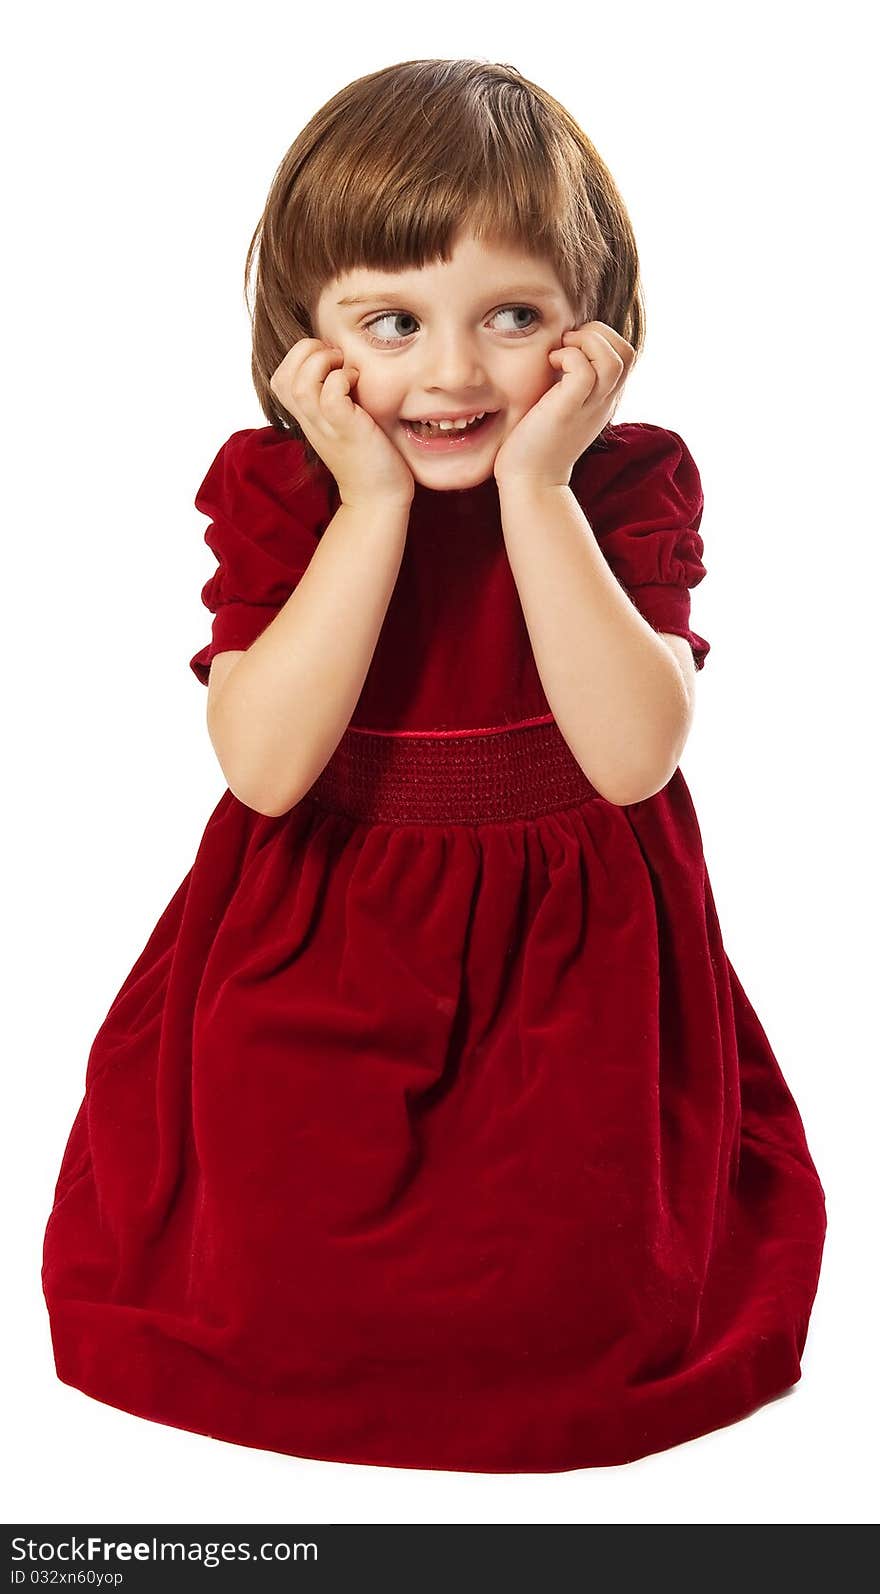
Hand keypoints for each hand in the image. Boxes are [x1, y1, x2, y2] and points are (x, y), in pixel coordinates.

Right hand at [270, 339, 414, 508]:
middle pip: (281, 376)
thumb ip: (331, 397)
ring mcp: (326, 426)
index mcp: (306, 417)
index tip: (329, 361)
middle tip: (336, 359)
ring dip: (323, 362)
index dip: (298, 357)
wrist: (378, 498)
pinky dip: (342, 379)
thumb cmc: (367, 457)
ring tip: (345, 368)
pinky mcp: (346, 429)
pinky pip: (331, 394)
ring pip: (301, 382)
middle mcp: (310, 421)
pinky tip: (358, 383)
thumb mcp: (340, 422)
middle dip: (306, 352)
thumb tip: (341, 362)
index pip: (278, 377)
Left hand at [492, 322, 635, 489]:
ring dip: (585, 343)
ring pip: (614, 358)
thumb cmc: (537, 444)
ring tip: (559, 355)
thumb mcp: (562, 406)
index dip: (601, 338)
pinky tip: (549, 367)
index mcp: (605, 399)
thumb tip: (560, 348)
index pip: (624, 354)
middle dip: (597, 334)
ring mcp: (590, 406)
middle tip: (566, 345)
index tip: (570, 347)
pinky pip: (584, 370)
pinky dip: (567, 357)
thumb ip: (569, 381)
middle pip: (627, 351)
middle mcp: (605, 401)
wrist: (530, 482)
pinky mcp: (569, 410)